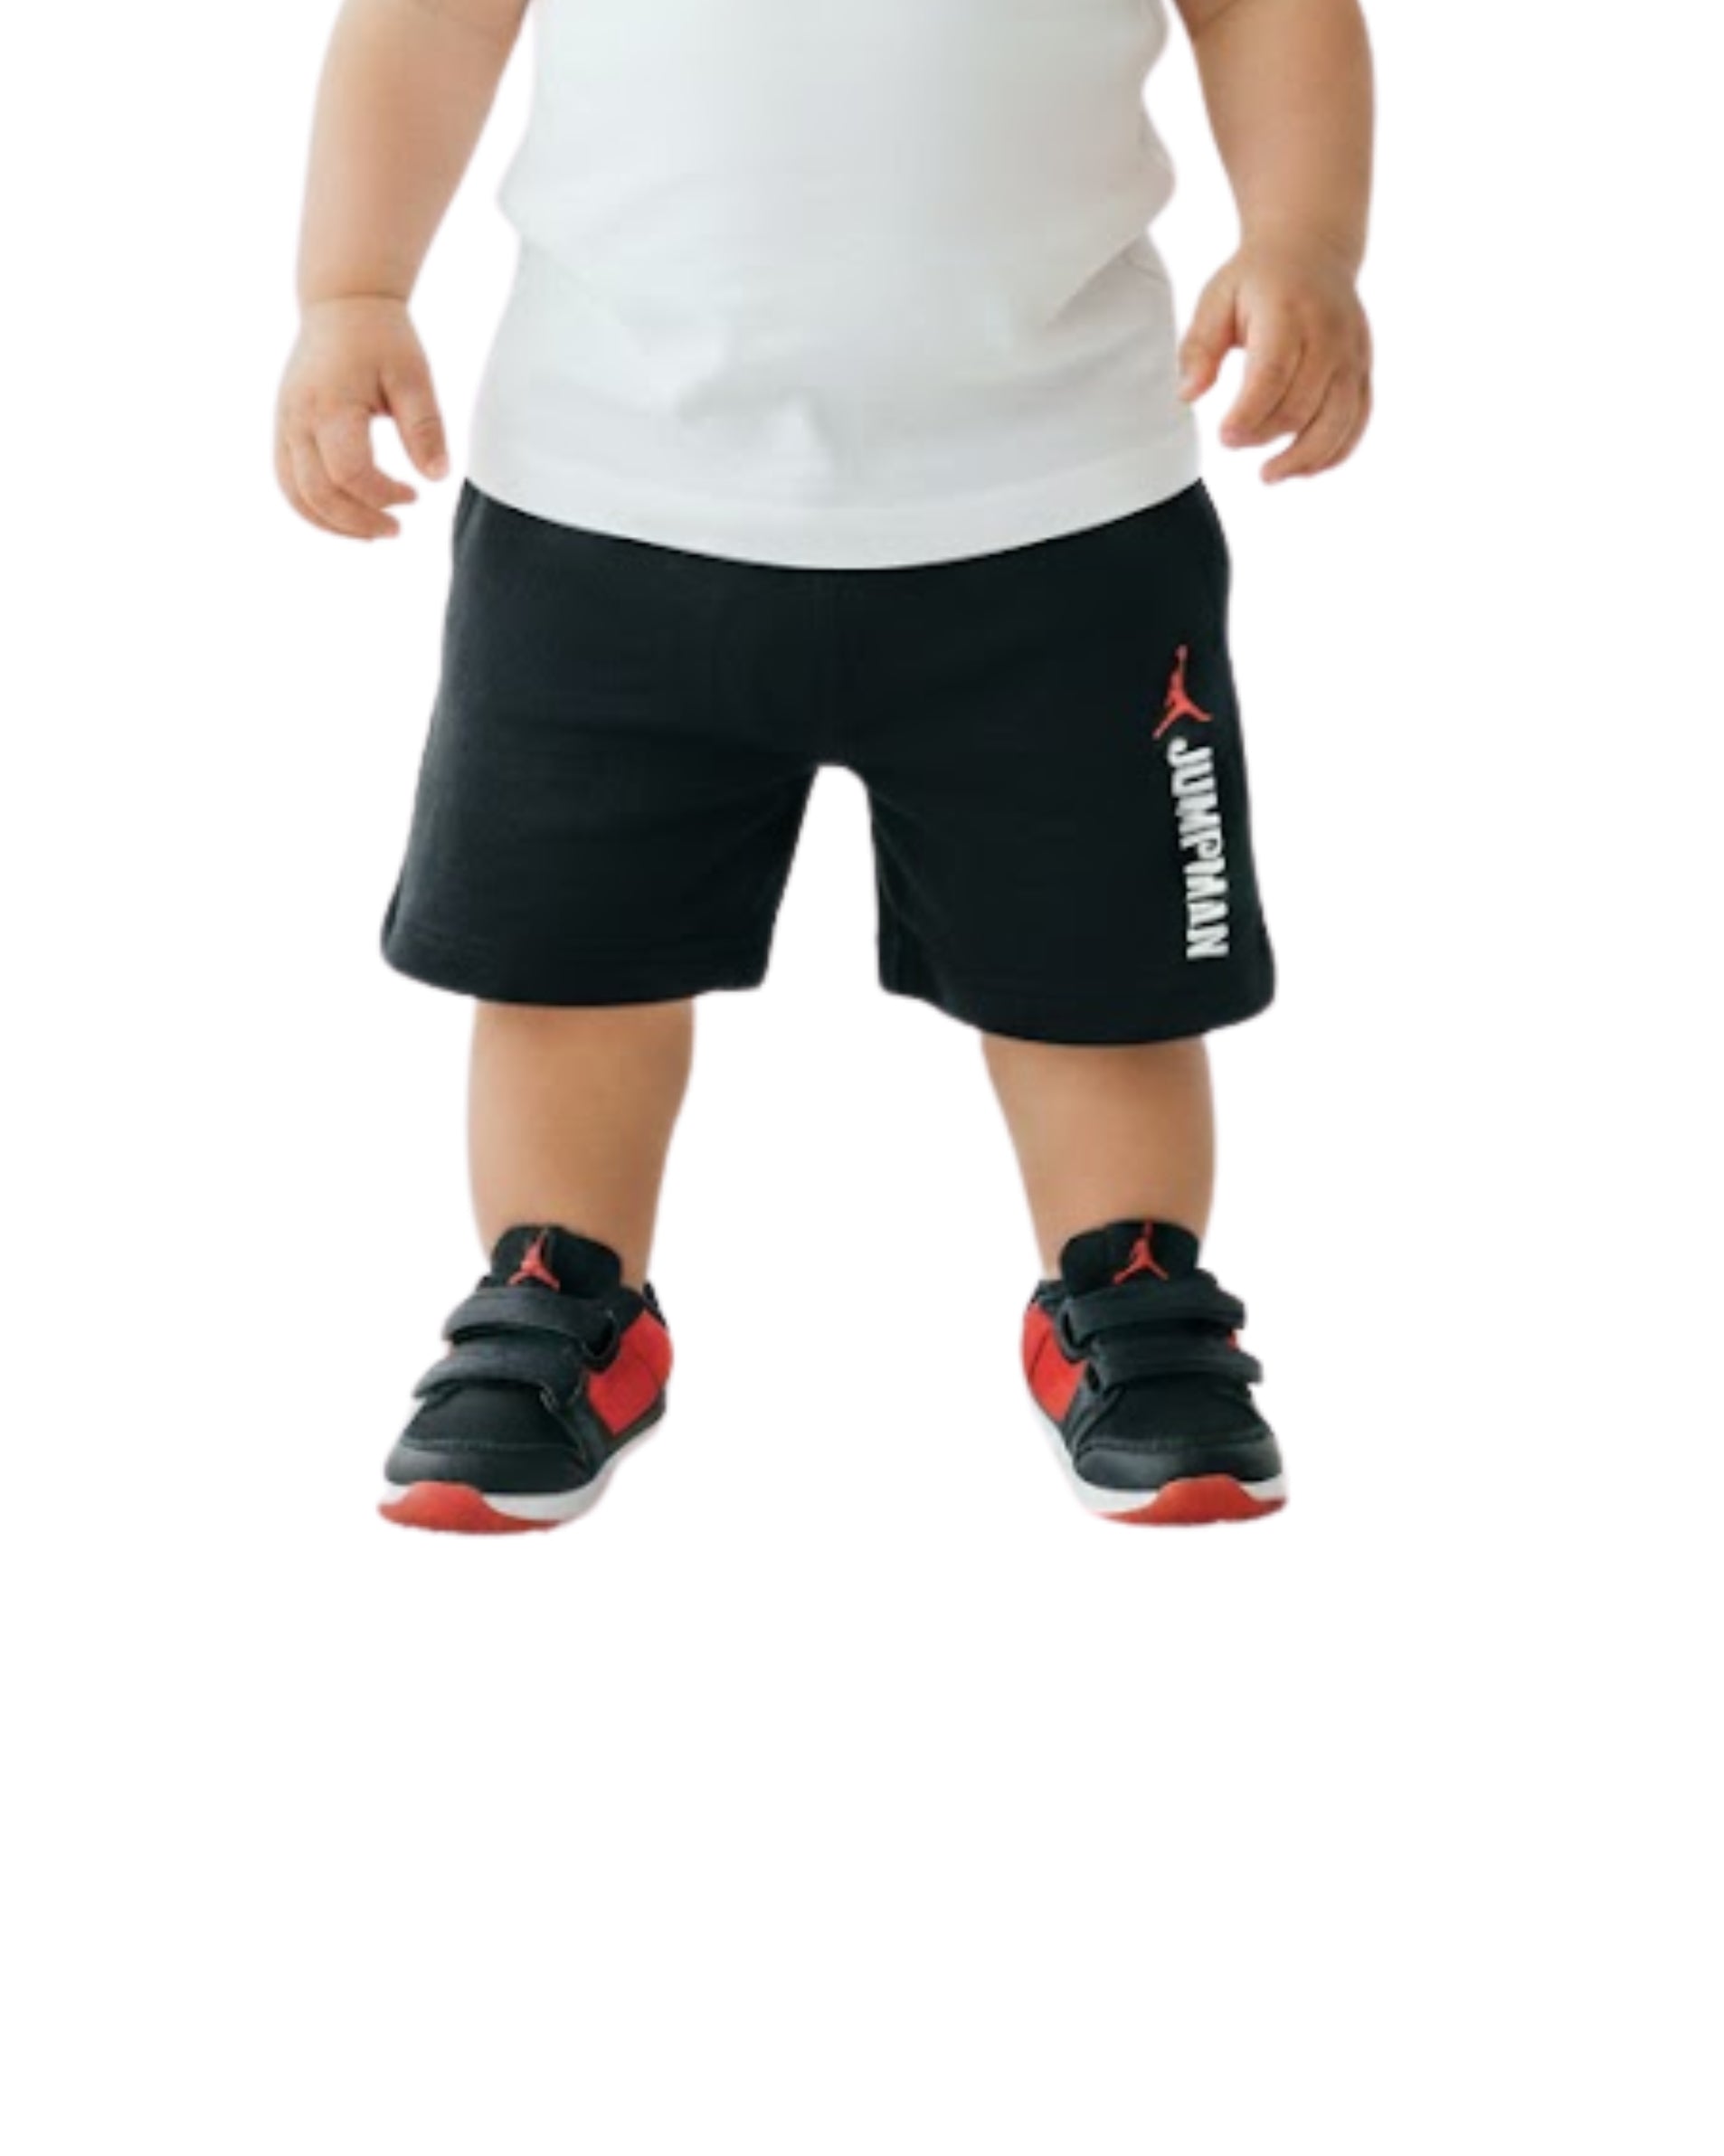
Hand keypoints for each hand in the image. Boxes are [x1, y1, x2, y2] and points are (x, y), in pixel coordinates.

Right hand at [275, 297, 448, 538]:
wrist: (341, 305)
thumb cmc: (382, 338)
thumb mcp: (414, 377)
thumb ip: (424, 427)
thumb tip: (438, 477)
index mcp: (331, 405)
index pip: (350, 474)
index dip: (383, 496)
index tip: (414, 495)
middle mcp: (298, 418)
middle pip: (318, 494)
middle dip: (359, 521)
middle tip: (397, 528)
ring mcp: (284, 425)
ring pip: (295, 494)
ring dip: (333, 524)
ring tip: (372, 532)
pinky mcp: (283, 429)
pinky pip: (288, 481)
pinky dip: (314, 508)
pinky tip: (347, 518)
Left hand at [1179, 243, 1372, 482]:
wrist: (1311, 248)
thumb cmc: (1255, 280)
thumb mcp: (1217, 298)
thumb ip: (1199, 346)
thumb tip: (1188, 395)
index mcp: (1289, 313)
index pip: (1273, 375)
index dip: (1249, 415)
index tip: (1224, 437)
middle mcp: (1329, 334)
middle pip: (1301, 405)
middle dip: (1263, 435)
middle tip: (1232, 442)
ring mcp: (1352, 354)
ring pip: (1336, 422)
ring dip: (1302, 458)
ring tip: (1268, 475)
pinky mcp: (1363, 371)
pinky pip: (1357, 421)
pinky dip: (1333, 453)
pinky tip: (1303, 468)